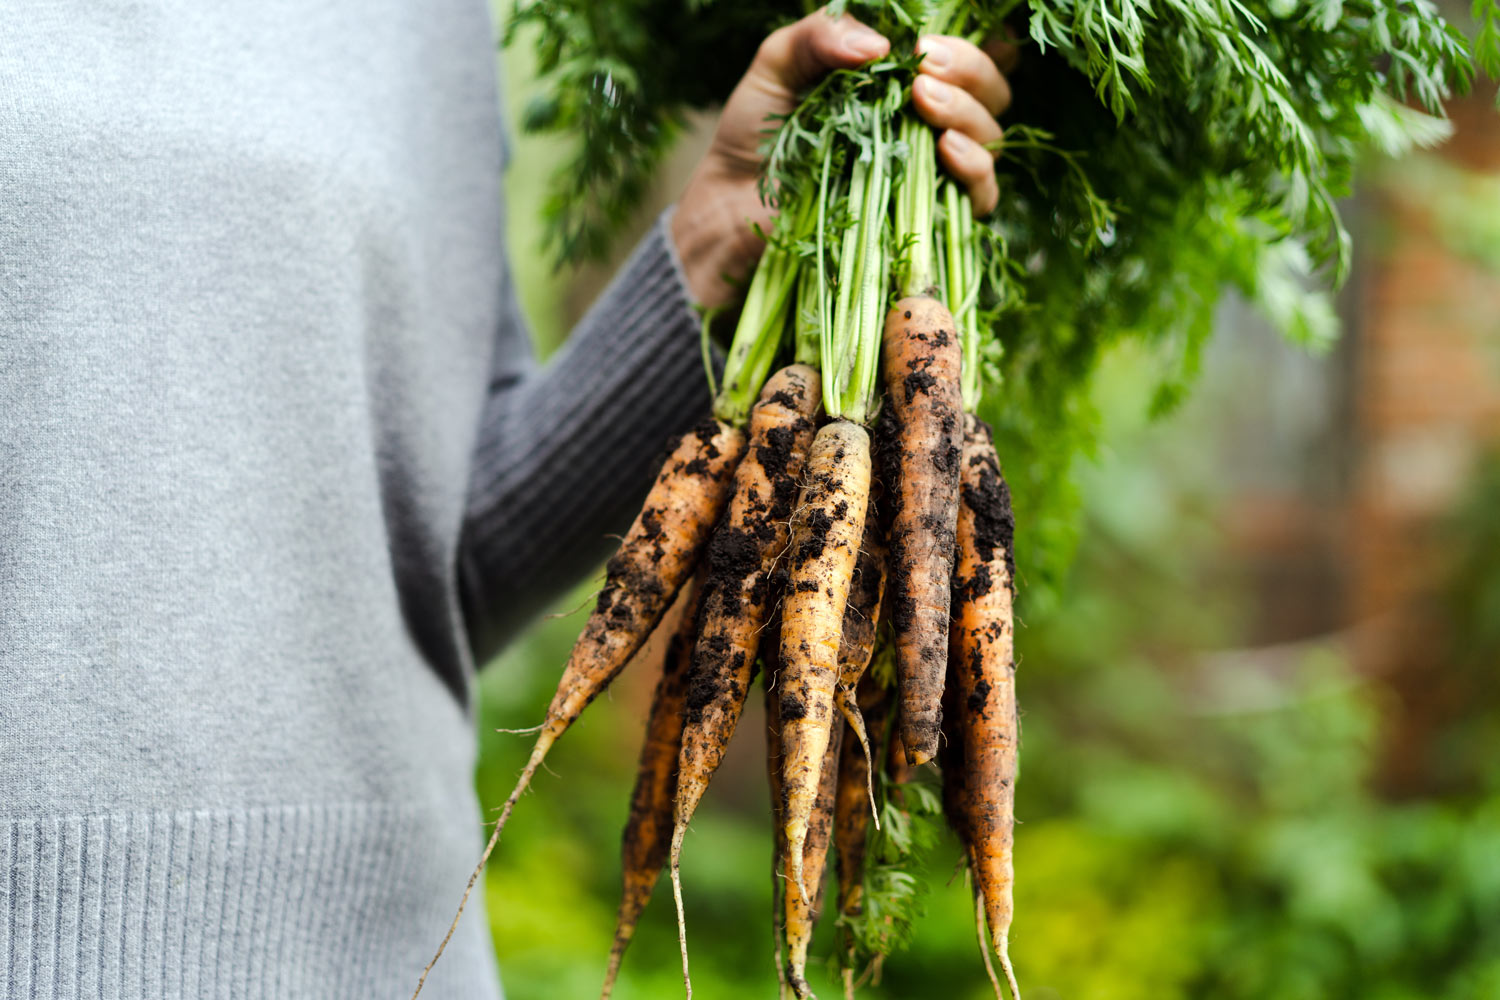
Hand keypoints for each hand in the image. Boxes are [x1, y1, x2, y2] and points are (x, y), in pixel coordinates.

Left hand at [672, 9, 1014, 307]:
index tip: (931, 38)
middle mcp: (924, 125)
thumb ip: (820, 37)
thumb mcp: (776, 68)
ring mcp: (929, 174)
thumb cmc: (752, 140)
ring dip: (969, 112)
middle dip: (969, 69)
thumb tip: (881, 46)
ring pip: (990, 136)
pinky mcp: (925, 221)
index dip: (974, 42)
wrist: (726, 214)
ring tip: (925, 102)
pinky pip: (980, 196)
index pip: (962, 55)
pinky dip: (976, 168)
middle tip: (925, 66)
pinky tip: (947, 149)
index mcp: (899, 83)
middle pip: (991, 90)